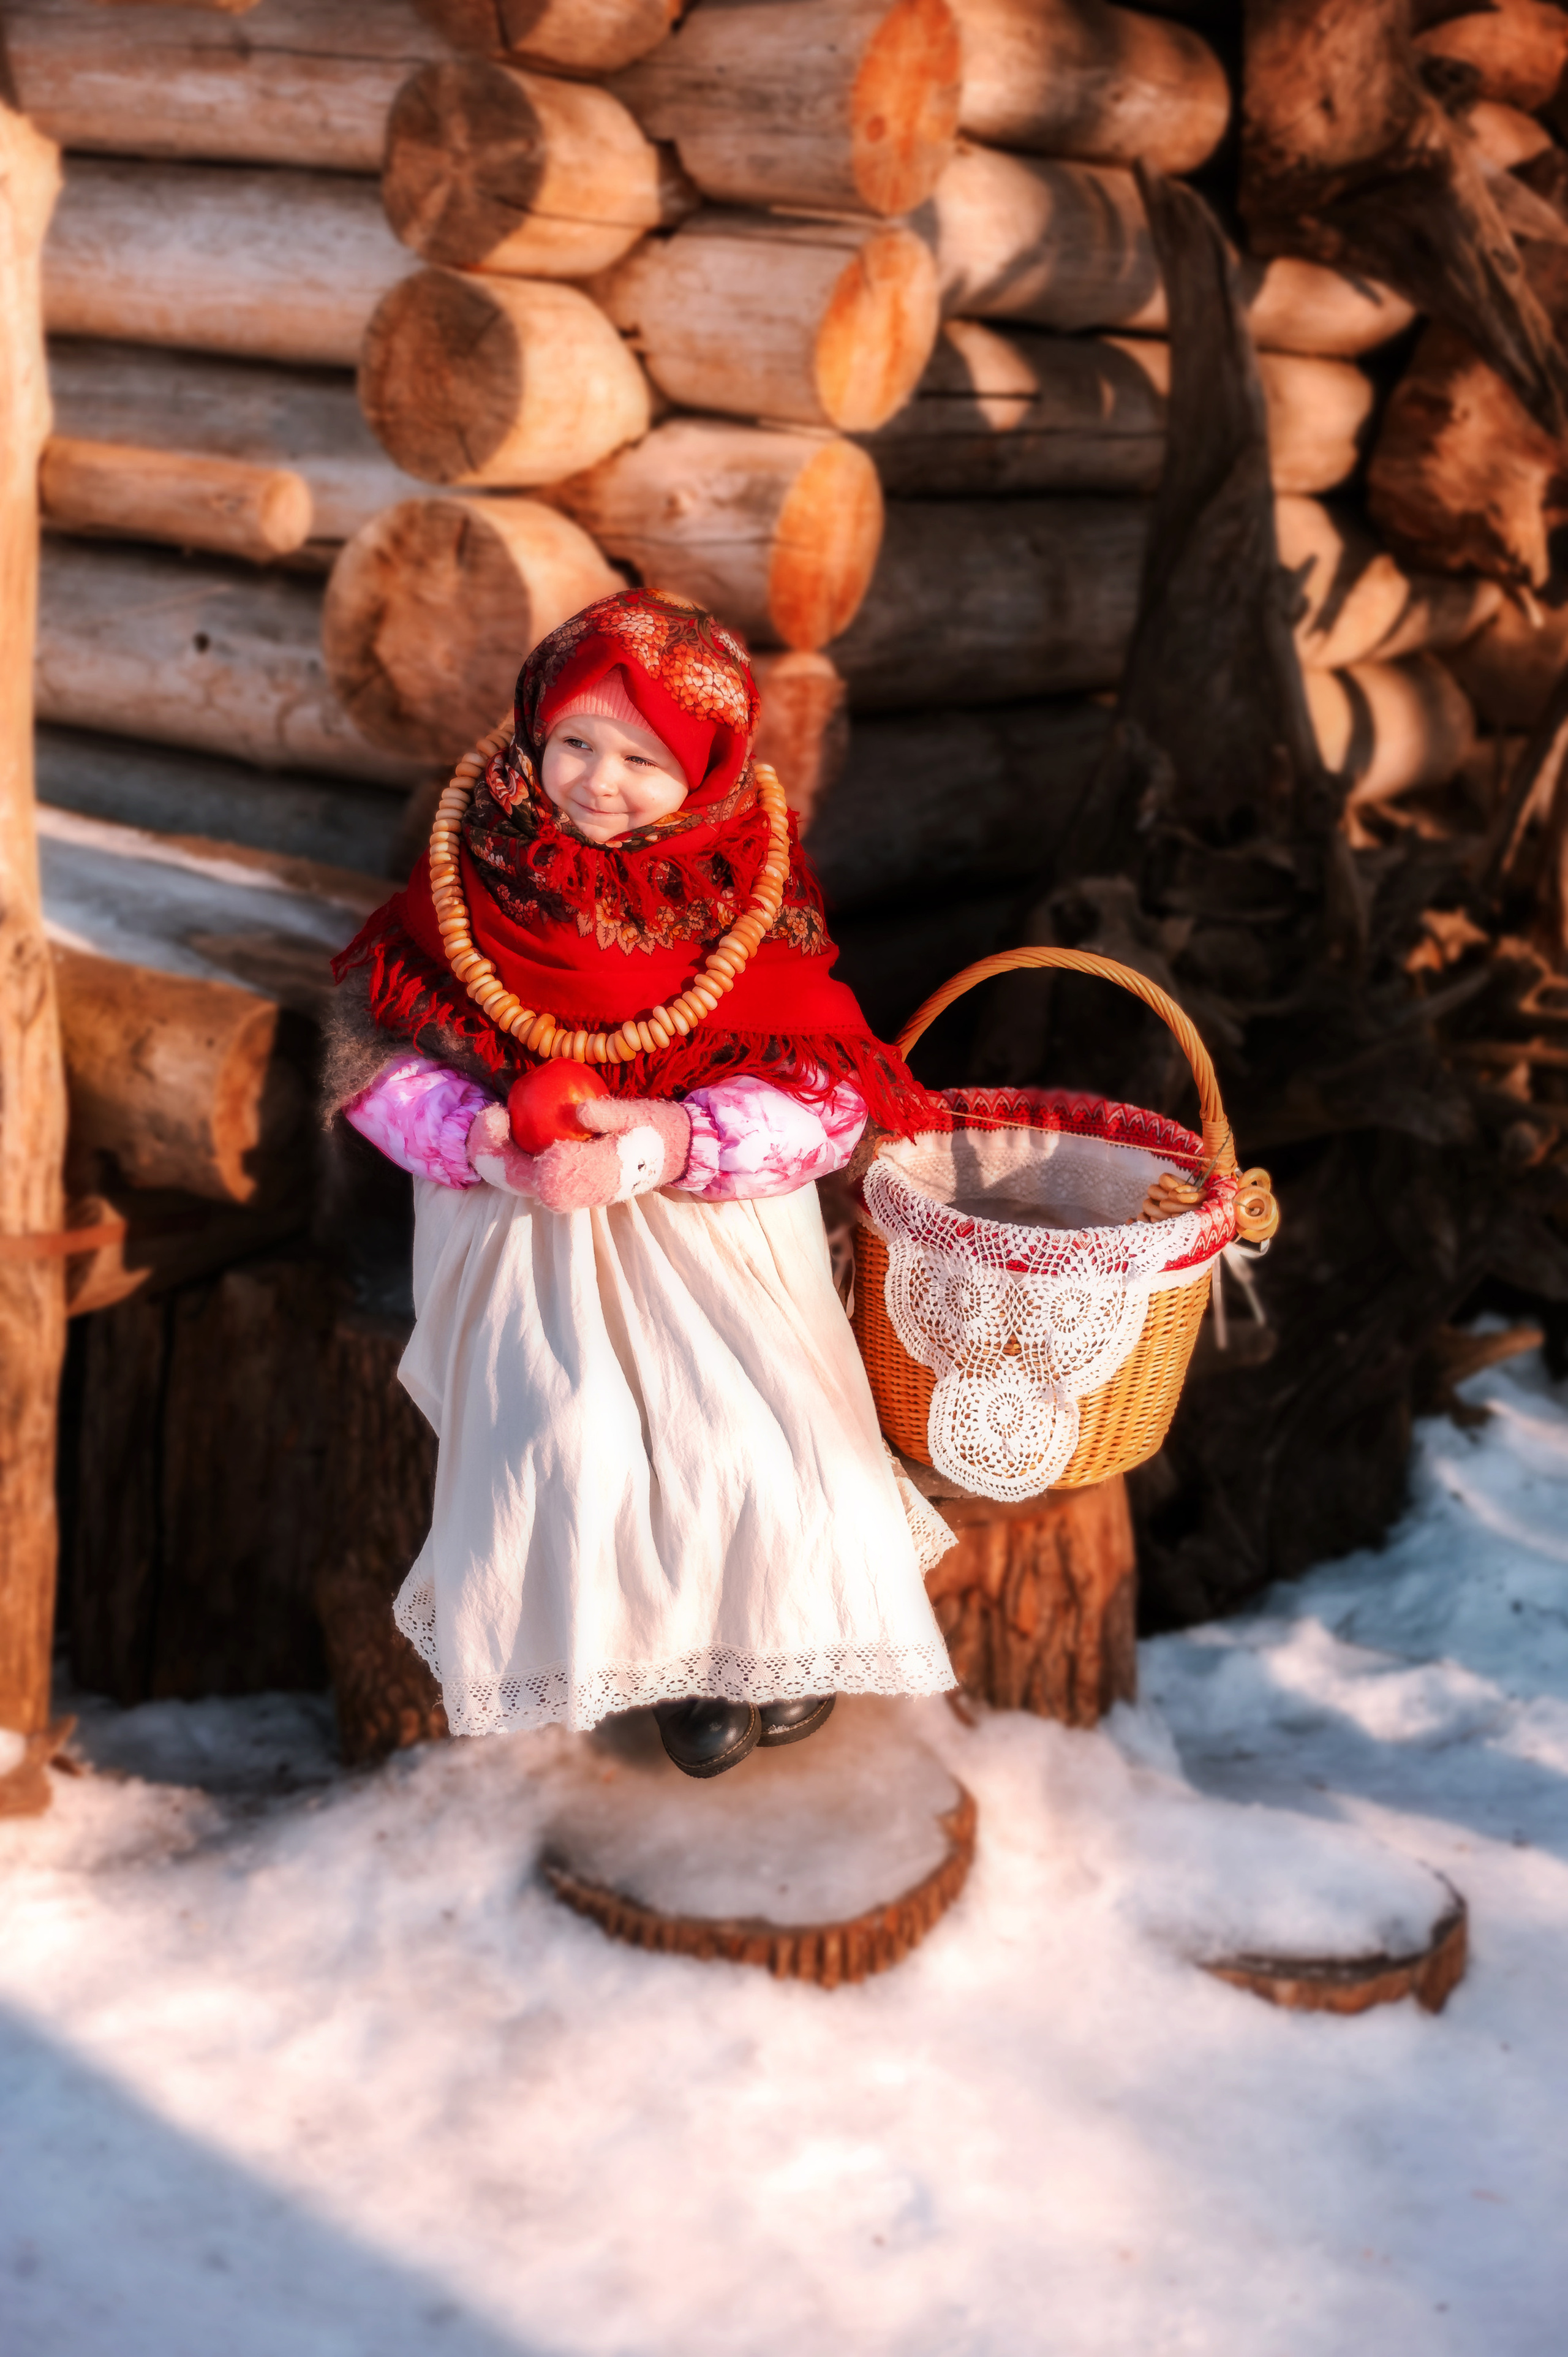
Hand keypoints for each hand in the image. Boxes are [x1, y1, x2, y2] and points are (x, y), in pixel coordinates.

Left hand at [465, 1096, 690, 1210]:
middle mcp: (572, 1195)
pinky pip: (531, 1174)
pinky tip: (512, 1126)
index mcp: (585, 1179)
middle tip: (489, 1114)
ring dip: (499, 1154)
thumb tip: (581, 1111)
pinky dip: (514, 1154)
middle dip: (489, 1152)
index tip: (497, 1113)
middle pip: (514, 1182)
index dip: (499, 1147)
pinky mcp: (569, 1185)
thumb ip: (610, 1114)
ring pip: (519, 1182)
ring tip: (495, 1119)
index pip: (527, 1174)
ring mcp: (569, 1193)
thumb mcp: (638, 1115)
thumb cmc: (655, 1129)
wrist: (675, 1152)